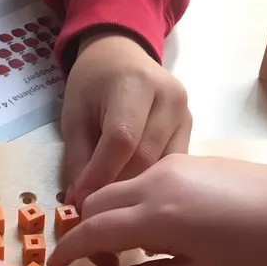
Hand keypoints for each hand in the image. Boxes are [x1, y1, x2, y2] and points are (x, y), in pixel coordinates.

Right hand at [49, 154, 266, 265]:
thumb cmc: (253, 249)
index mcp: (156, 216)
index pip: (92, 230)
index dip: (68, 250)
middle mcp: (153, 183)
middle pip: (96, 203)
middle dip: (84, 232)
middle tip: (92, 264)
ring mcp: (166, 167)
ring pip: (115, 189)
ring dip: (106, 216)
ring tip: (124, 249)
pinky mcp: (180, 160)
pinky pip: (137, 182)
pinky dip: (128, 204)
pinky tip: (152, 229)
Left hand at [61, 32, 190, 208]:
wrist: (122, 56)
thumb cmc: (94, 84)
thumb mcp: (75, 114)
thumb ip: (79, 157)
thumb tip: (83, 201)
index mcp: (136, 83)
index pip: (122, 139)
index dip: (101, 174)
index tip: (83, 201)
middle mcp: (170, 97)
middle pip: (145, 157)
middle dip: (118, 187)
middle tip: (95, 209)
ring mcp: (185, 113)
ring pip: (163, 167)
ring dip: (136, 189)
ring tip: (113, 204)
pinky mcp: (191, 128)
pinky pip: (172, 165)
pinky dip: (152, 182)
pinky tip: (134, 191)